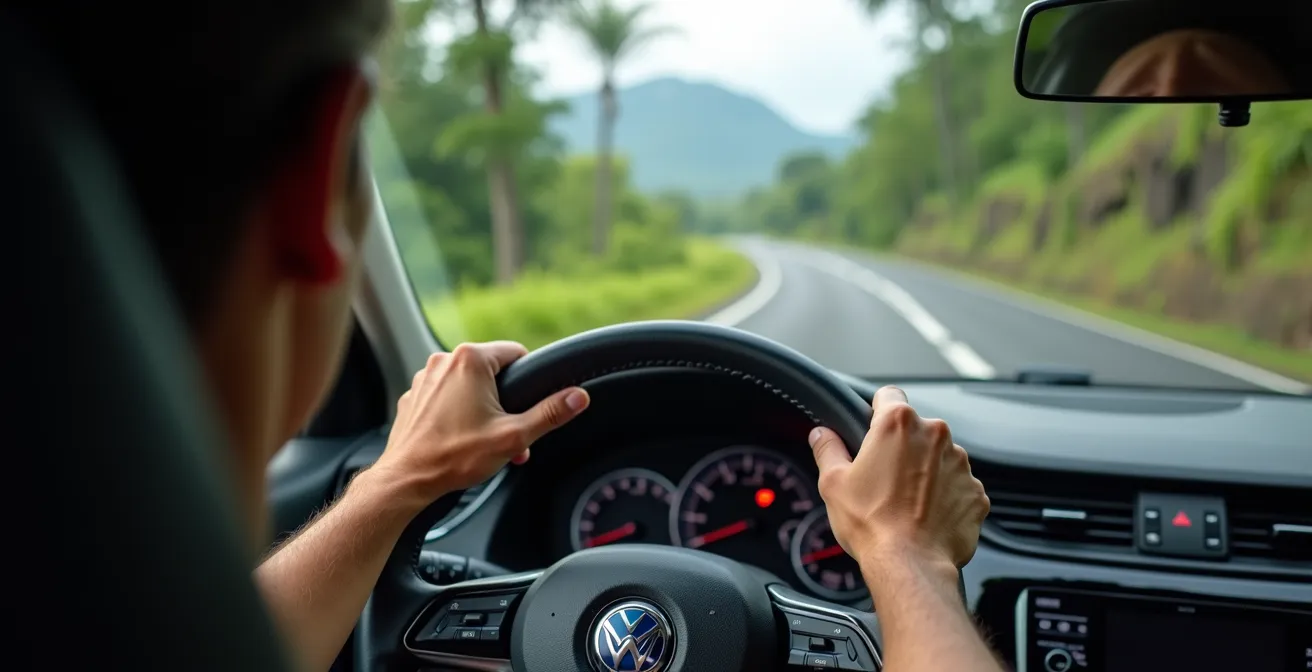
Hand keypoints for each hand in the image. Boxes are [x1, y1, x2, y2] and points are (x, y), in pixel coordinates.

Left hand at [368, 341, 589, 506]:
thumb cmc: (455, 457)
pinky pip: (445, 397)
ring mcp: (425, 378)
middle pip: (491, 373)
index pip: (516, 353)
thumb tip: (578, 396)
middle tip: (508, 436)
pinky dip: (457, 414)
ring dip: (483, 410)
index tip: (527, 407)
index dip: (529, 381)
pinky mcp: (413, 397)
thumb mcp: (513, 435)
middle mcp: (444, 361)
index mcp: (470, 360)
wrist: (407, 480)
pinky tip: (460, 440)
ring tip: (485, 443)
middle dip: (506, 404)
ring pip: (468, 386)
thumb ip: (550, 413)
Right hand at [808, 385, 987, 571]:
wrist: (911, 565)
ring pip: (939, 457)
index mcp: (898, 424)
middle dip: (901, 447)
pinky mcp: (976, 492)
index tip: (871, 427)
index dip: (876, 410)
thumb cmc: (872, 524)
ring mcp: (960, 464)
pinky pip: (958, 485)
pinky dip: (945, 496)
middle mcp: (935, 435)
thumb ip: (827, 449)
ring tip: (905, 502)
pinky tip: (925, 516)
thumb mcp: (833, 483)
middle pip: (915, 429)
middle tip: (883, 477)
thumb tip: (821, 435)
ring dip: (925, 471)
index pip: (888, 396)